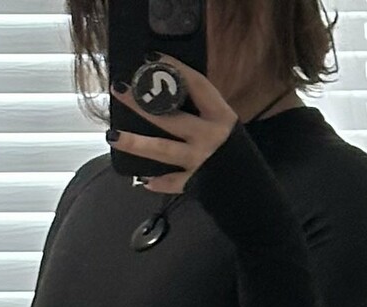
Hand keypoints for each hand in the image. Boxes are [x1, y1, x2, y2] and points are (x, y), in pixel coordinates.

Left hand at [108, 56, 237, 191]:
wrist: (252, 189)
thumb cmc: (237, 152)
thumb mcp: (225, 125)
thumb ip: (203, 112)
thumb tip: (171, 95)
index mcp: (220, 116)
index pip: (196, 85)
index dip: (175, 69)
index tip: (152, 58)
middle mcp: (209, 136)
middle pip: (170, 117)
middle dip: (142, 104)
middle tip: (120, 90)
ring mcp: (200, 161)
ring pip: (163, 150)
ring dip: (137, 143)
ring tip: (114, 136)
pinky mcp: (195, 183)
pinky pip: (172, 182)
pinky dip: (158, 183)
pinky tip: (143, 180)